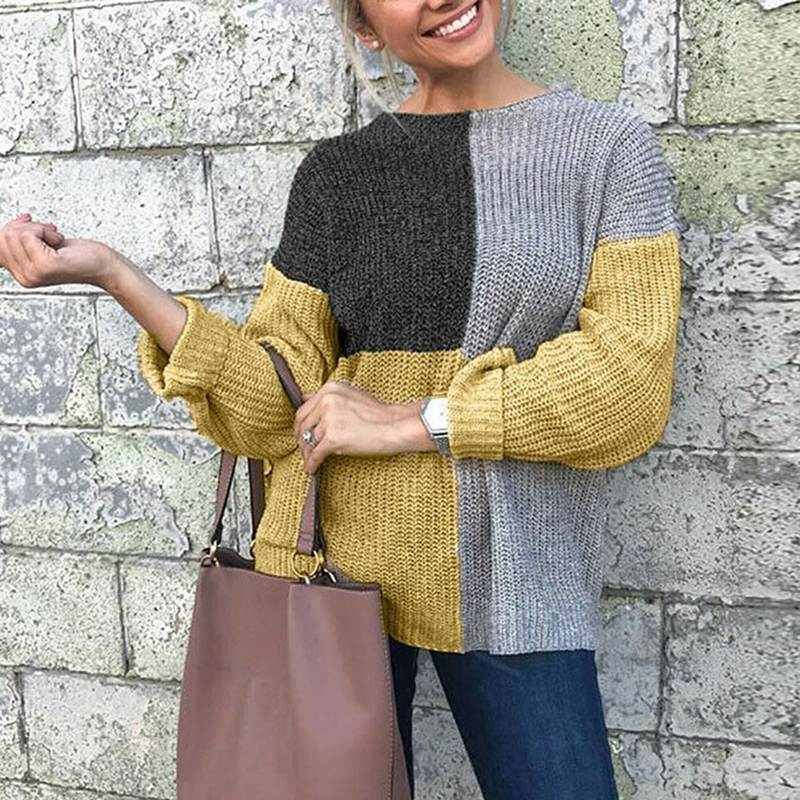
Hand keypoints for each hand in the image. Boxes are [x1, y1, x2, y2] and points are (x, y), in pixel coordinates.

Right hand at [0, 212, 115, 289]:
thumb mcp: (44, 247)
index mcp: (22, 275)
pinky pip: (29, 235)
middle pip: (5, 236)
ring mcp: (33, 273)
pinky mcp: (44, 266)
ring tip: (55, 240)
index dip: (12, 228)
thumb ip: (23, 243)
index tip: (28, 221)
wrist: (103, 265)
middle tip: (50, 235)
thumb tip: (6, 230)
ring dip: (39, 228)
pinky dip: (45, 231)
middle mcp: (24, 278)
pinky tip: (59, 241)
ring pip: (16, 234)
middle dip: (28, 227)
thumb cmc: (80, 256)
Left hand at [293, 381, 407, 474]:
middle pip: (302, 424)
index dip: (301, 425)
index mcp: (329, 389)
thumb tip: (304, 399)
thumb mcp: (351, 395)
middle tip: (304, 449)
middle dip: (301, 439)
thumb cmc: (378, 414)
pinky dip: (311, 463)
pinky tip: (312, 469)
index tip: (302, 434)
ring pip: (309, 440)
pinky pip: (315, 454)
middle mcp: (326, 401)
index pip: (303, 409)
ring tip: (310, 460)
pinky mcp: (333, 438)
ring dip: (307, 453)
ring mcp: (329, 419)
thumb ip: (328, 397)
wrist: (395, 426)